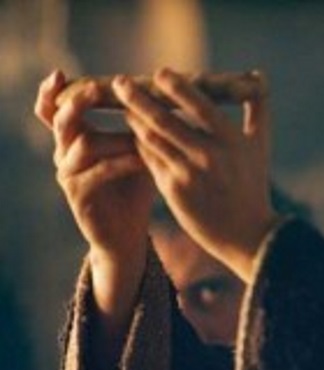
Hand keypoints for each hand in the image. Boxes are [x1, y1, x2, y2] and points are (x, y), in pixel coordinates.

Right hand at [34, 70, 154, 317]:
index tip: (59, 73)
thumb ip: (139, 126)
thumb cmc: (134, 189)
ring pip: (83, 145)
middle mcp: (64, 154)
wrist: (128, 234)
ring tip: (141, 133)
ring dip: (114, 136)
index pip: (53, 110)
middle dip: (78, 102)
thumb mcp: (136, 152)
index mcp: (74, 139)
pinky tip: (141, 159)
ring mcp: (68, 176)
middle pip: (61, 120)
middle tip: (96, 89)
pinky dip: (121, 162)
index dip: (51, 92)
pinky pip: (97, 173)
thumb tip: (164, 94)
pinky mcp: (78, 196)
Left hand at [112, 67, 277, 281]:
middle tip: (119, 83)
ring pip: (151, 139)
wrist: (246, 234)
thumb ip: (258, 110)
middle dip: (138, 98)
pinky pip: (149, 161)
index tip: (160, 74)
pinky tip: (133, 137)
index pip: (199, 105)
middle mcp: (209, 155)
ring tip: (126, 110)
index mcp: (231, 141)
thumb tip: (258, 76)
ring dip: (134, 121)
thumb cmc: (252, 185)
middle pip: (164, 119)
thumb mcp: (259, 147)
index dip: (176, 87)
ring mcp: (188, 174)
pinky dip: (139, 146)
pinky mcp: (173, 191)